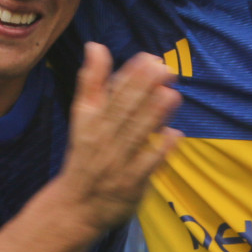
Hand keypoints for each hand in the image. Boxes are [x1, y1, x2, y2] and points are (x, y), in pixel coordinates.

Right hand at [56, 43, 182, 233]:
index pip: (111, 93)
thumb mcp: (82, 116)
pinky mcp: (130, 184)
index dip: (130, 75)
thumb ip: (91, 81)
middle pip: (124, 111)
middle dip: (144, 89)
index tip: (148, 58)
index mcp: (90, 120)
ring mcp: (116, 162)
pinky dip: (160, 151)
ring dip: (154, 115)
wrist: (75, 205)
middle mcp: (102, 139)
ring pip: (136, 135)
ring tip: (172, 95)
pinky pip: (147, 165)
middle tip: (166, 69)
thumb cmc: (85, 154)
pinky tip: (175, 134)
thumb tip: (95, 45)